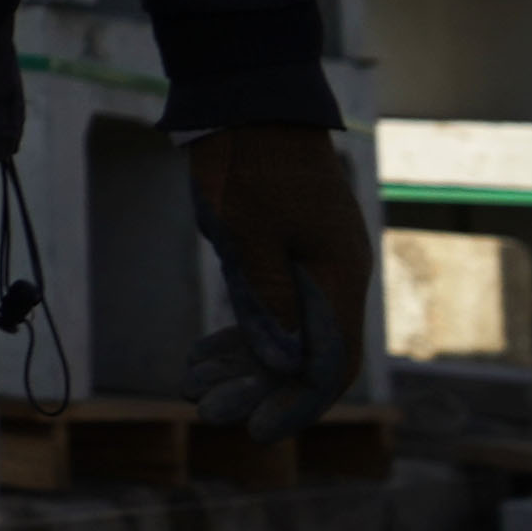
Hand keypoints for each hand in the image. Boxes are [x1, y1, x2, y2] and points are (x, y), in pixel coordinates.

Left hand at [186, 124, 372, 439]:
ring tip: (192, 385)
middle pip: (307, 356)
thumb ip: (269, 300)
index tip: (255, 433)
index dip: (296, 405)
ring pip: (287, 335)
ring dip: (243, 365)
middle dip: (258, 389)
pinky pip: (273, 307)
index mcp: (340, 276)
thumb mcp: (248, 233)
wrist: (248, 97)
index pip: (332, 365)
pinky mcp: (289, 251)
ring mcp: (314, 263)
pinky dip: (241, 333)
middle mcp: (336, 276)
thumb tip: (287, 367)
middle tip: (204, 410)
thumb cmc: (247, 162)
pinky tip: (201, 355)